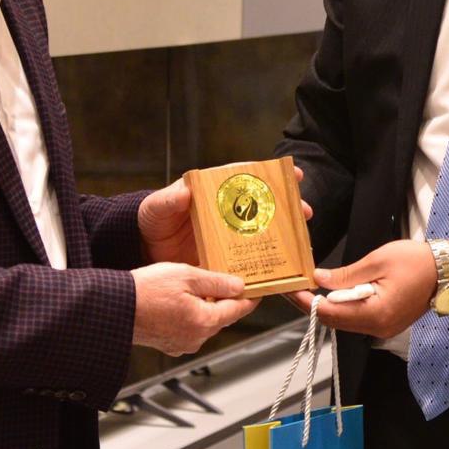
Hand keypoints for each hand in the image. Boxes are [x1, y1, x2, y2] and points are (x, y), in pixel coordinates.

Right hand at [131, 263, 258, 354]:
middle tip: (232, 281)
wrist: (115, 308)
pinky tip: (183, 299)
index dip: (250, 297)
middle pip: (222, 317)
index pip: (237, 310)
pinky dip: (192, 315)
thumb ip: (217, 282)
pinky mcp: (169, 344)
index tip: (258, 290)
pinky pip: (190, 328)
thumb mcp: (187, 276)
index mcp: (204, 322)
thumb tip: (240, 286)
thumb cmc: (146, 291)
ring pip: (206, 323)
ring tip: (202, 285)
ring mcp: (182, 344)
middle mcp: (196, 338)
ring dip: (208, 307)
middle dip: (227, 300)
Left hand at [139, 167, 313, 266]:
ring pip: (261, 237)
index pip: (247, 180)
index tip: (293, 175)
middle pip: (263, 209)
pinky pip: (248, 266)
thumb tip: (184, 191)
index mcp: (215, 195)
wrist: (144, 253)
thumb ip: (168, 199)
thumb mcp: (157, 207)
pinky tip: (281, 273)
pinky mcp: (225, 265)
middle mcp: (227, 216)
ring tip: (301, 243)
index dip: (271, 177)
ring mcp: (228, 241)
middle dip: (287, 209)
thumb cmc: (152, 222)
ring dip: (283, 239)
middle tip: (304, 212)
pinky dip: (264, 269)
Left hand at [288, 240, 436, 338]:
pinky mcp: (387, 323)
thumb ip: (346, 274)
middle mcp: (378, 328)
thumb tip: (319, 279)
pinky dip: (342, 307)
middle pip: (336, 322)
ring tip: (308, 288)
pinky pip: (357, 318)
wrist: (447, 269)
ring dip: (326, 306)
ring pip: (345, 322)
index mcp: (376, 314)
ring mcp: (384, 328)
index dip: (308, 302)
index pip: (331, 314)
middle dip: (313, 305)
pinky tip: (332, 293)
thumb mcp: (377, 261)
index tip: (291, 289)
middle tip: (295, 286)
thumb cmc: (414, 260)